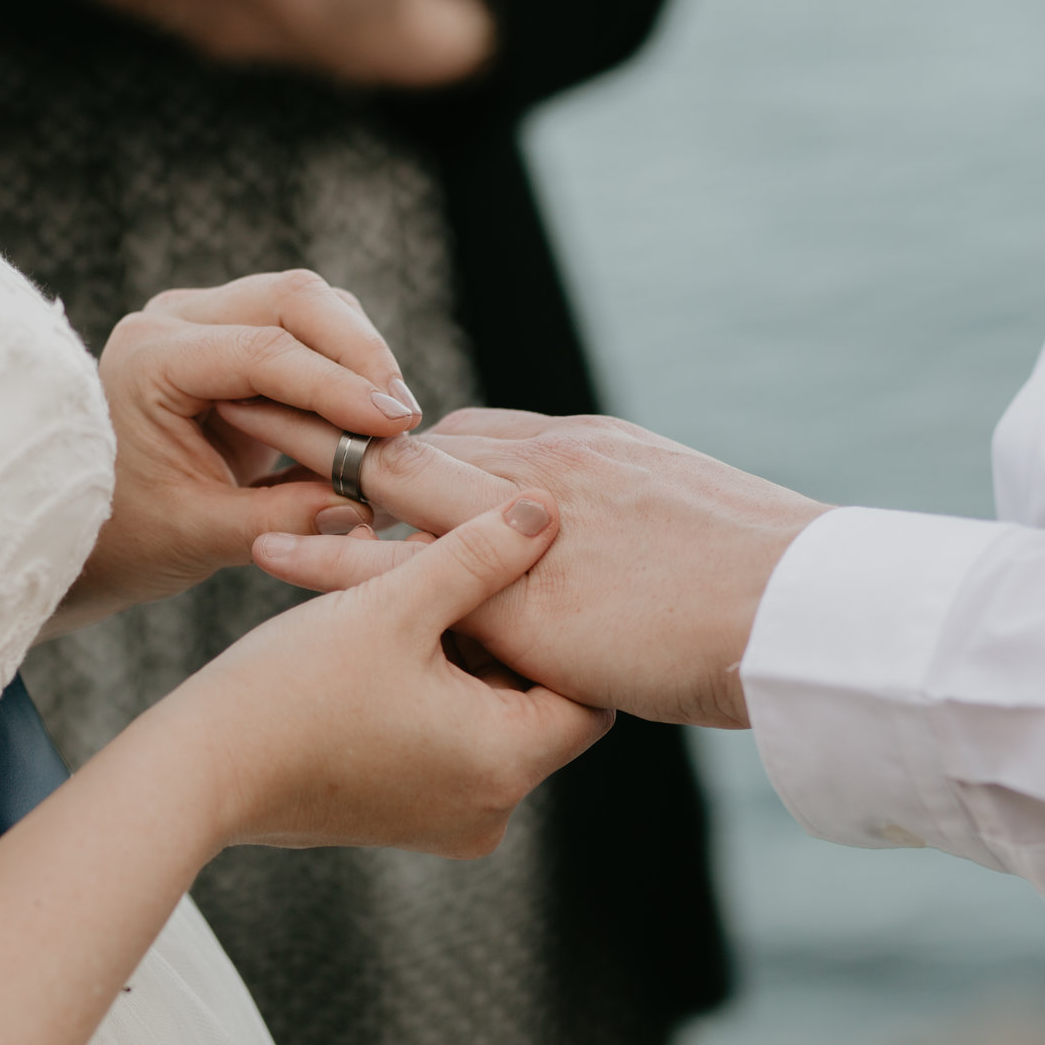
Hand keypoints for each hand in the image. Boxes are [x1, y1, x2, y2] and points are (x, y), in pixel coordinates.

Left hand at [51, 270, 428, 635]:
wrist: (83, 532)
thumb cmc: (122, 537)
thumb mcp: (197, 537)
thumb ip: (279, 519)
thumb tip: (364, 506)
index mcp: (149, 360)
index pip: (262, 351)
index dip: (338, 386)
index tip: (397, 426)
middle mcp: (173, 320)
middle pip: (293, 299)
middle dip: (360, 353)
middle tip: (405, 418)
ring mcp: (202, 320)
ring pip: (308, 304)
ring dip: (358, 355)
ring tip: (391, 424)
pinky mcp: (230, 338)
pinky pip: (305, 329)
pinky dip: (344, 364)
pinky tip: (367, 419)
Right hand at [136, 492, 613, 856]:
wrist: (196, 772)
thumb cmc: (290, 688)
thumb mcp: (394, 602)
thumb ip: (478, 552)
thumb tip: (545, 510)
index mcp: (506, 764)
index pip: (586, 690)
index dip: (555, 623)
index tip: (512, 572)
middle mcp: (491, 811)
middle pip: (534, 701)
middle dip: (499, 634)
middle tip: (451, 575)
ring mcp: (447, 822)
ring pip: (488, 718)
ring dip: (460, 658)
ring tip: (407, 604)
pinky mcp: (407, 819)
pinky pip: (449, 745)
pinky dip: (431, 694)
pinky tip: (381, 646)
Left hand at [217, 404, 833, 727]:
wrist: (802, 613)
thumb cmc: (777, 595)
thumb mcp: (706, 543)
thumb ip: (651, 542)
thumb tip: (650, 574)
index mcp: (594, 453)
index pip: (487, 440)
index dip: (426, 456)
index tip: (376, 460)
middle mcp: (548, 467)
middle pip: (424, 443)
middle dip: (347, 439)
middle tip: (271, 431)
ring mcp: (523, 520)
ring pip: (392, 481)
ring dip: (316, 472)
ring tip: (242, 463)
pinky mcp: (504, 588)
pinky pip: (389, 565)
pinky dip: (323, 553)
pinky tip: (264, 549)